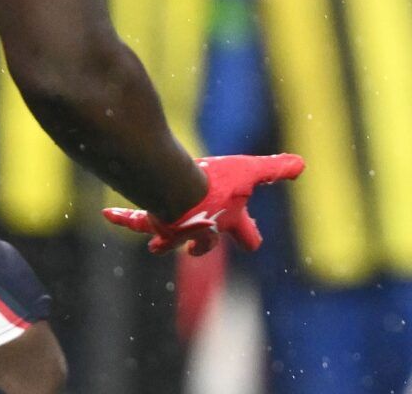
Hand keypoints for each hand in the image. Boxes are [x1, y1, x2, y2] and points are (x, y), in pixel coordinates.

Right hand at [102, 153, 305, 254]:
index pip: (246, 235)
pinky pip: (136, 221)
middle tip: (201, 246)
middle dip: (202, 246)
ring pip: (169, 240)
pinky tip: (109, 215)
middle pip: (204, 245)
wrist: (178, 192)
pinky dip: (123, 219)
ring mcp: (176, 230)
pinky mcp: (153, 222)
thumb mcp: (250, 171)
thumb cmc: (217, 184)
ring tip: (159, 245)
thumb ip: (275, 169)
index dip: (251, 235)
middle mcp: (201, 231)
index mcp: (227, 220)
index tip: (255, 239)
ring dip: (166, 241)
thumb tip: (303, 165)